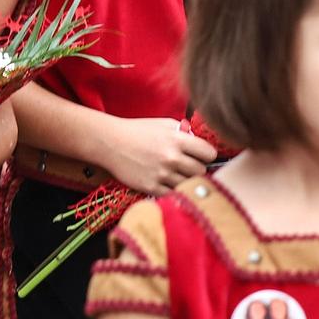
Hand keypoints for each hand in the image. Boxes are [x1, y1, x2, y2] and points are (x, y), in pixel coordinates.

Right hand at [102, 117, 216, 196]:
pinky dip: (173, 190)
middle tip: (188, 166)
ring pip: (189, 185)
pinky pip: (173, 194)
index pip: (209, 153)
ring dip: (185, 181)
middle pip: (201, 171)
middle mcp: (171, 158)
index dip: (207, 155)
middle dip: (197, 169)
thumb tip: (200, 144)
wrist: (109, 143)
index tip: (201, 156)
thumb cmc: (137, 131)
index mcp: (176, 139)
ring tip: (176, 174)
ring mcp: (161, 174)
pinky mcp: (151, 187)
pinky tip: (167, 182)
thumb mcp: (163, 124)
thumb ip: (184, 132)